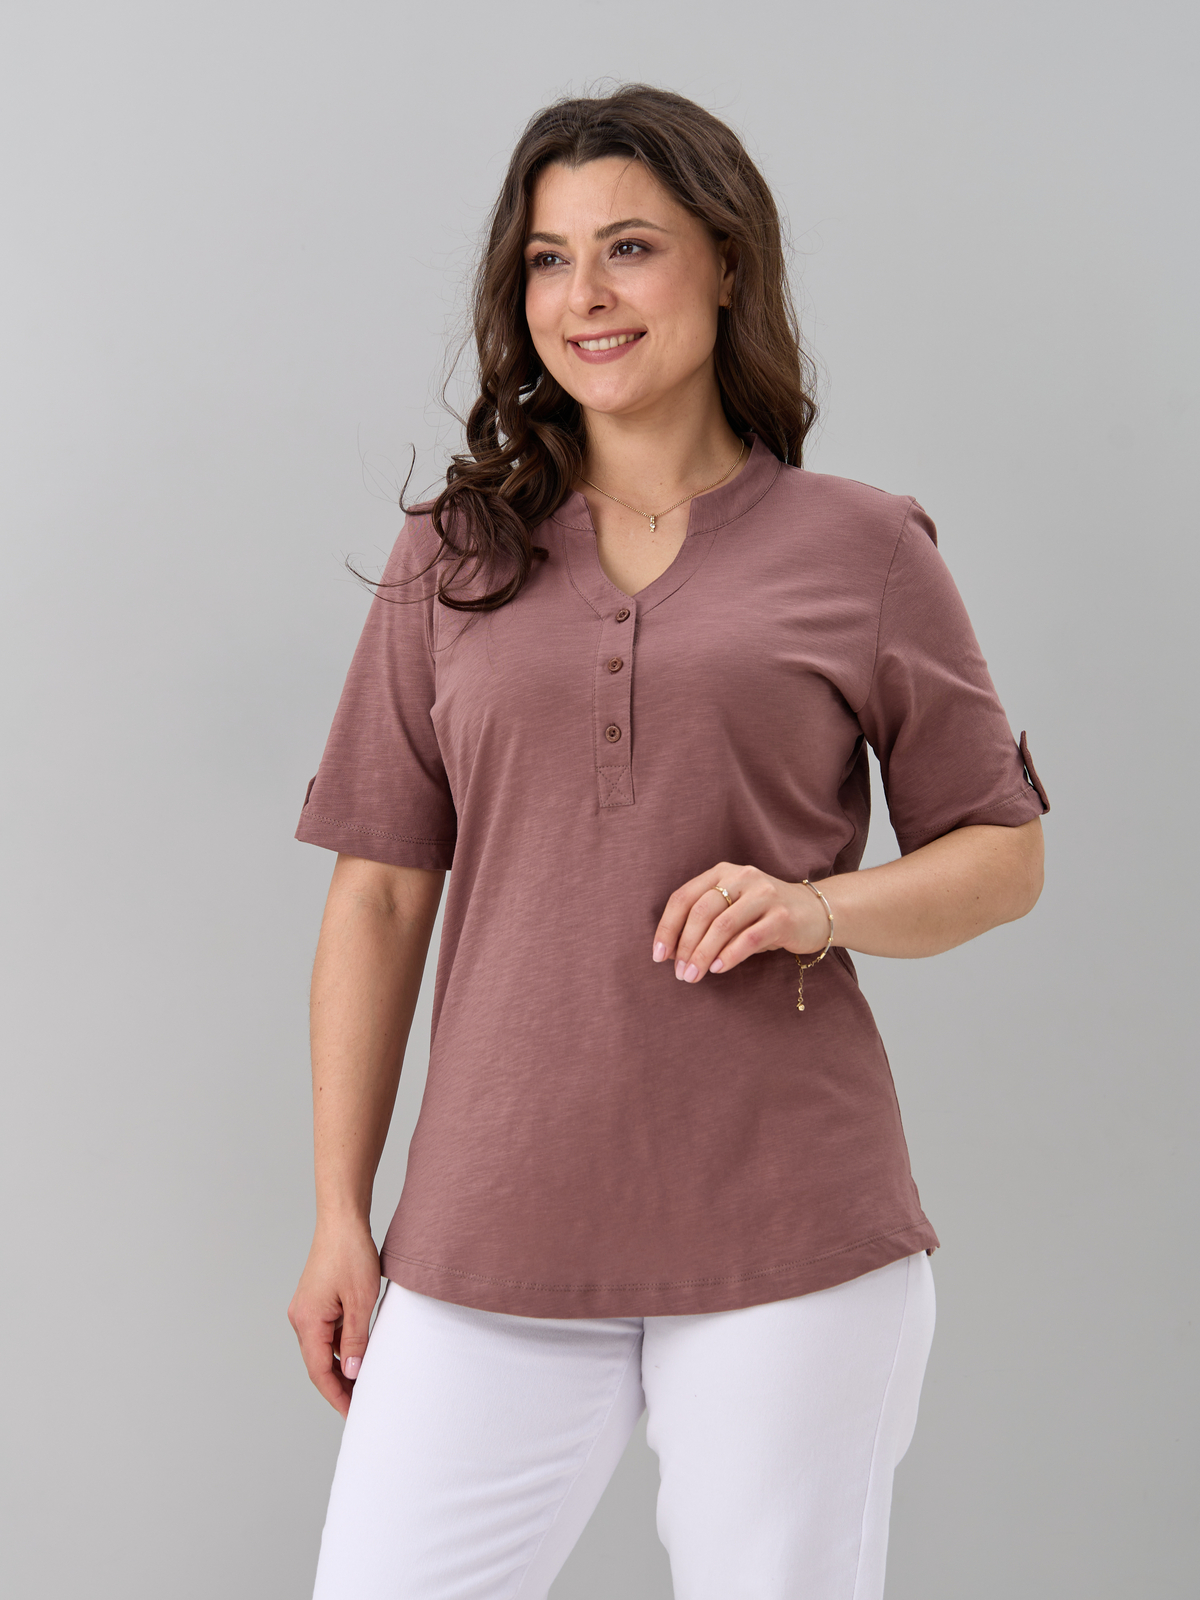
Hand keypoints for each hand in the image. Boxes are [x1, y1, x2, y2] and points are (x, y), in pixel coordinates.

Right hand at [287, 1218, 381, 1416]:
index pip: (319, 1372)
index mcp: (307, 1322)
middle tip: (362, 1405)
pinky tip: (359, 1354)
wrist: (342, 1220)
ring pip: (322, 1350)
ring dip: (341, 1367)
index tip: (354, 1414)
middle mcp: (300, 1318)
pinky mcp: (314, 1302)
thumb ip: (357, 1340)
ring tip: (364, 1384)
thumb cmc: (351, 1254)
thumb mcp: (361, 1300)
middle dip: (339, 1386)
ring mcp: (305, 1310)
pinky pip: (326, 1334)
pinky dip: (340, 1348)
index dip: (337, 1396)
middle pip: (318, 1364)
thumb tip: (353, 1373)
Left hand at [652, 862, 830, 982]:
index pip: (683, 897)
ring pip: (722, 925)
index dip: (667, 927)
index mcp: (722, 871)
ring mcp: (764, 895)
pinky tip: (717, 969)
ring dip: (702, 954)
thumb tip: (671, 952)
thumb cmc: (763, 915)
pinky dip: (729, 956)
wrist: (816, 912)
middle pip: (701, 911)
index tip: (658, 955)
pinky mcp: (783, 917)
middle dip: (684, 945)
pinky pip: (749, 938)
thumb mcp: (732, 909)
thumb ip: (704, 922)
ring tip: (692, 976)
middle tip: (678, 972)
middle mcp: (742, 877)